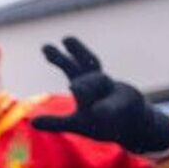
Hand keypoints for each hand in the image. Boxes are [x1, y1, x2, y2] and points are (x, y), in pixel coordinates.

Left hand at [30, 36, 168, 155]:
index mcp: (88, 86)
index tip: (46, 46)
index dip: (61, 57)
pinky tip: (98, 111)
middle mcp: (102, 84)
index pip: (73, 67)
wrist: (136, 128)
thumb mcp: (77, 124)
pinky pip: (116, 105)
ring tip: (74, 87)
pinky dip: (108, 107)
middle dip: (77, 52)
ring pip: (101, 82)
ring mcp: (116, 92)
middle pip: (88, 65)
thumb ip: (56, 122)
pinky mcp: (129, 104)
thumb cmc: (103, 123)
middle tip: (65, 38)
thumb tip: (32, 122)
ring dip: (87, 84)